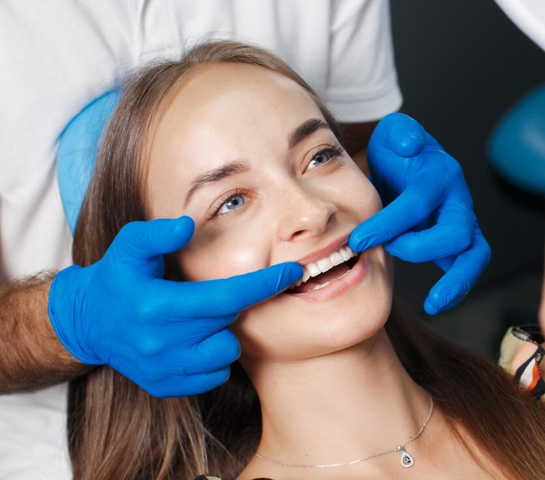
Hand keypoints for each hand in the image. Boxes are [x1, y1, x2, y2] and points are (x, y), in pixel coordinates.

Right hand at [48, 217, 302, 396]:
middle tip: (208, 296)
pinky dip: (211, 359)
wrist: (86, 323)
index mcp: (158, 307)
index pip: (227, 296)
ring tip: (197, 321)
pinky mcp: (165, 386)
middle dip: (230, 305)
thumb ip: (157, 233)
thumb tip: (188, 225)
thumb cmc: (116, 278)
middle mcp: (162, 343)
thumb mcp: (128, 246)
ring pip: (225, 353)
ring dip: (221, 334)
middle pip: (229, 322)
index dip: (264, 284)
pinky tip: (192, 342)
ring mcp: (163, 369)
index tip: (293, 273)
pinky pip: (213, 376)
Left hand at [350, 113, 490, 313]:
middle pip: (455, 231)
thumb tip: (408, 145)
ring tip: (434, 303)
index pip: (418, 202)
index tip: (357, 239)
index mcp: (440, 174)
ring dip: (456, 281)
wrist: (411, 165)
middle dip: (418, 248)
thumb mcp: (395, 133)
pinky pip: (468, 268)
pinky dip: (456, 289)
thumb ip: (400, 133)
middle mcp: (458, 200)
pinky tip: (437, 304)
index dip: (388, 222)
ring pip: (474, 254)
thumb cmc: (400, 152)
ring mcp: (463, 223)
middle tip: (386, 251)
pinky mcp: (461, 243)